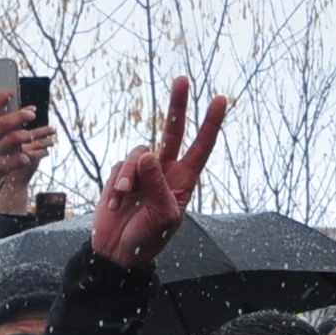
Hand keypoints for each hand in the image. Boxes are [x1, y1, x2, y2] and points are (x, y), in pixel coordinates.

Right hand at [89, 77, 227, 270]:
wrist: (117, 255)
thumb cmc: (148, 239)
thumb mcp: (162, 214)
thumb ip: (158, 183)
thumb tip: (147, 153)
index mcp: (184, 180)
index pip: (201, 147)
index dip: (211, 123)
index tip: (221, 99)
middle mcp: (165, 172)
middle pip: (173, 132)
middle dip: (178, 106)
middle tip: (183, 80)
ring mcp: (142, 174)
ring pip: (138, 153)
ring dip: (129, 174)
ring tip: (124, 195)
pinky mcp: (120, 178)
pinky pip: (118, 169)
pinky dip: (115, 186)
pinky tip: (114, 205)